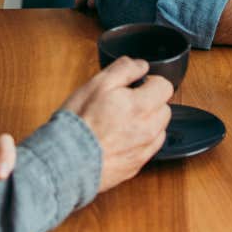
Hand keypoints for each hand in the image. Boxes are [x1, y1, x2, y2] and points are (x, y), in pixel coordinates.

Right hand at [60, 57, 173, 192]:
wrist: (66, 161)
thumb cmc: (79, 122)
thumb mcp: (97, 84)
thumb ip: (124, 69)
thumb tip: (141, 65)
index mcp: (141, 106)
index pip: (165, 87)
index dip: (151, 82)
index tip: (138, 86)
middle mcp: (148, 129)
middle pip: (164, 109)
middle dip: (151, 103)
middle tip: (127, 103)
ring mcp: (143, 150)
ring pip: (159, 130)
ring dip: (148, 123)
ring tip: (123, 123)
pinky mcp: (136, 166)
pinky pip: (149, 149)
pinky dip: (141, 142)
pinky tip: (121, 139)